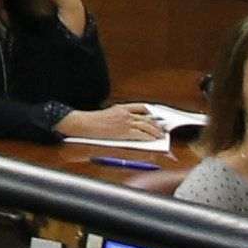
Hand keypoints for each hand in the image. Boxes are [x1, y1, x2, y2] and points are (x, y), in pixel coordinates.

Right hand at [58, 103, 177, 151]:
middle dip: (156, 124)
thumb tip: (133, 126)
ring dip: (155, 131)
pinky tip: (153, 140)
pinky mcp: (125, 132)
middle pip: (146, 118)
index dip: (151, 112)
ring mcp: (126, 122)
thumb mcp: (108, 115)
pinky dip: (149, 137)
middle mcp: (125, 113)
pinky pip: (141, 134)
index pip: (141, 107)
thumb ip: (120, 118)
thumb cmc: (93, 122)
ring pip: (146, 126)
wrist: (85, 124)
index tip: (157, 116)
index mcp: (121, 107)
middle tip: (163, 129)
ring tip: (160, 136)